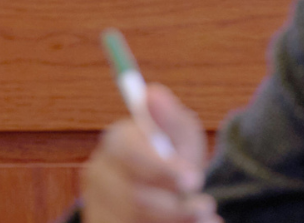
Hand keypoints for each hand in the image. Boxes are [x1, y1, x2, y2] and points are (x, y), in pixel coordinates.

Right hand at [80, 84, 219, 222]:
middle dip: (173, 206)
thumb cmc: (169, 160)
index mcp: (116, 142)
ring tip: (202, 218)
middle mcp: (99, 174)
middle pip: (132, 196)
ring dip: (175, 221)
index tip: (194, 180)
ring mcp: (98, 207)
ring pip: (136, 219)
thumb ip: (170, 119)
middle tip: (205, 207)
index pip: (128, 151)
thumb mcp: (179, 138)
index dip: (162, 168)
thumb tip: (152, 93)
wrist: (158, 196)